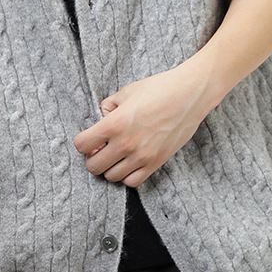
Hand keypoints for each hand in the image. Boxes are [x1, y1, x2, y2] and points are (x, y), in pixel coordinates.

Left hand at [74, 62, 211, 187]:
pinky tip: (130, 162)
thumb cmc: (159, 89)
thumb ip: (107, 108)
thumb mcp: (126, 92)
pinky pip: (132, 182)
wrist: (190, 95)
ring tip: (117, 155)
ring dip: (110, 167)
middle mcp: (125, 144)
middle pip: (93, 167)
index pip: (82, 145)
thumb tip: (100, 120)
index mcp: (114, 124)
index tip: (91, 138)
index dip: (83, 142)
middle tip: (102, 148)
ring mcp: (141, 156)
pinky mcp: (156, 163)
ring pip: (111, 177)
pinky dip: (127, 175)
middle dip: (93, 158)